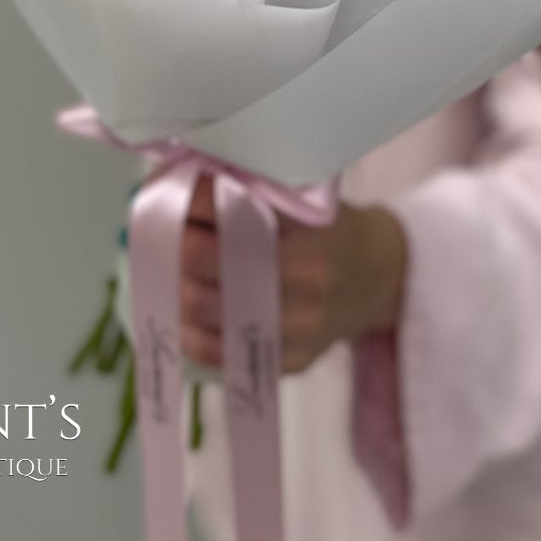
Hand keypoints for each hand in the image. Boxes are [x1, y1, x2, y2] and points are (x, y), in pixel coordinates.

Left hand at [178, 178, 406, 375]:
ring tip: (169, 273)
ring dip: (172, 288)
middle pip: (200, 257)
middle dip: (171, 244)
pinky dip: (189, 334)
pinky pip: (219, 353)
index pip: (219, 202)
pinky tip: (185, 316)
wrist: (378, 275)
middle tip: (163, 236)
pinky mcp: (292, 357)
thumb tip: (169, 184)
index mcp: (303, 217)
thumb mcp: (300, 194)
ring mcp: (299, 319)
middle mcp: (304, 268)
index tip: (165, 193)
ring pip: (201, 308)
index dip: (181, 197)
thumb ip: (247, 188)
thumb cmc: (324, 227)